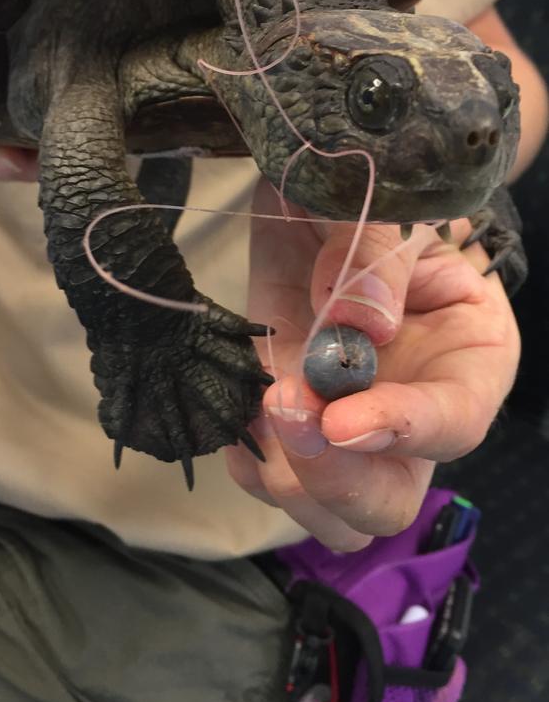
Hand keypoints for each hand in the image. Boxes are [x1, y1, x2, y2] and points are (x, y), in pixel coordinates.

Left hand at [227, 178, 520, 550]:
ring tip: (258, 404)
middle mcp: (411, 407)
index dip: (402, 430)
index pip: (455, 422)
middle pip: (391, 501)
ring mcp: (345, 420)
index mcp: (469, 356)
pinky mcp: (288, 415)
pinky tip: (233, 407)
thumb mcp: (385, 201)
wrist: (324, 189)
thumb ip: (377, 254)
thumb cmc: (376, 190)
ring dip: (286, 477)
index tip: (339, 419)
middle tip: (286, 411)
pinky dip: (246, 458)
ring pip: (330, 512)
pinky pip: (270, 476)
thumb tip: (360, 326)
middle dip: (336, 479)